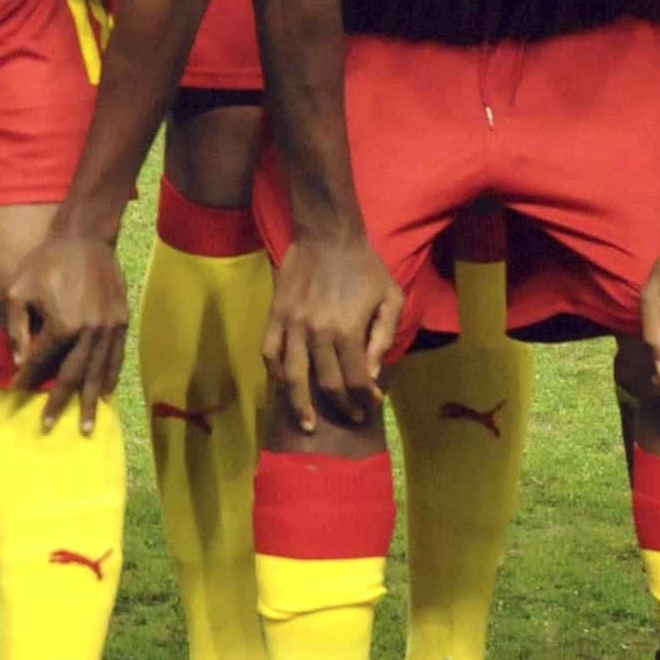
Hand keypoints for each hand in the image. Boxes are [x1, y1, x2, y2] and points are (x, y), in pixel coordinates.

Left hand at [0, 217, 130, 432]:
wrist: (85, 238)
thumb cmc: (46, 262)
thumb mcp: (19, 291)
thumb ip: (18, 330)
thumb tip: (22, 364)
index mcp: (62, 325)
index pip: (42, 361)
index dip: (27, 378)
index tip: (16, 393)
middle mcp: (89, 332)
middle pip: (73, 376)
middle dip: (61, 403)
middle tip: (50, 426)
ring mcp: (109, 328)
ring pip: (99, 372)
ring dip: (92, 400)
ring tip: (88, 426)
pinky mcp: (121, 320)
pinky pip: (116, 356)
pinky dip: (111, 376)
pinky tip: (107, 392)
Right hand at [263, 227, 399, 432]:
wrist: (328, 235)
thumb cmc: (366, 267)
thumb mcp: (391, 298)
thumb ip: (383, 338)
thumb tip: (370, 374)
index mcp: (348, 330)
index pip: (355, 379)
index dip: (365, 397)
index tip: (371, 405)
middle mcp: (317, 333)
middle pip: (326, 383)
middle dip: (340, 406)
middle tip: (349, 417)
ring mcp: (292, 325)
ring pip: (292, 376)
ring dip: (300, 404)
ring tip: (307, 423)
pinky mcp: (275, 315)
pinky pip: (269, 352)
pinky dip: (275, 373)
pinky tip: (284, 385)